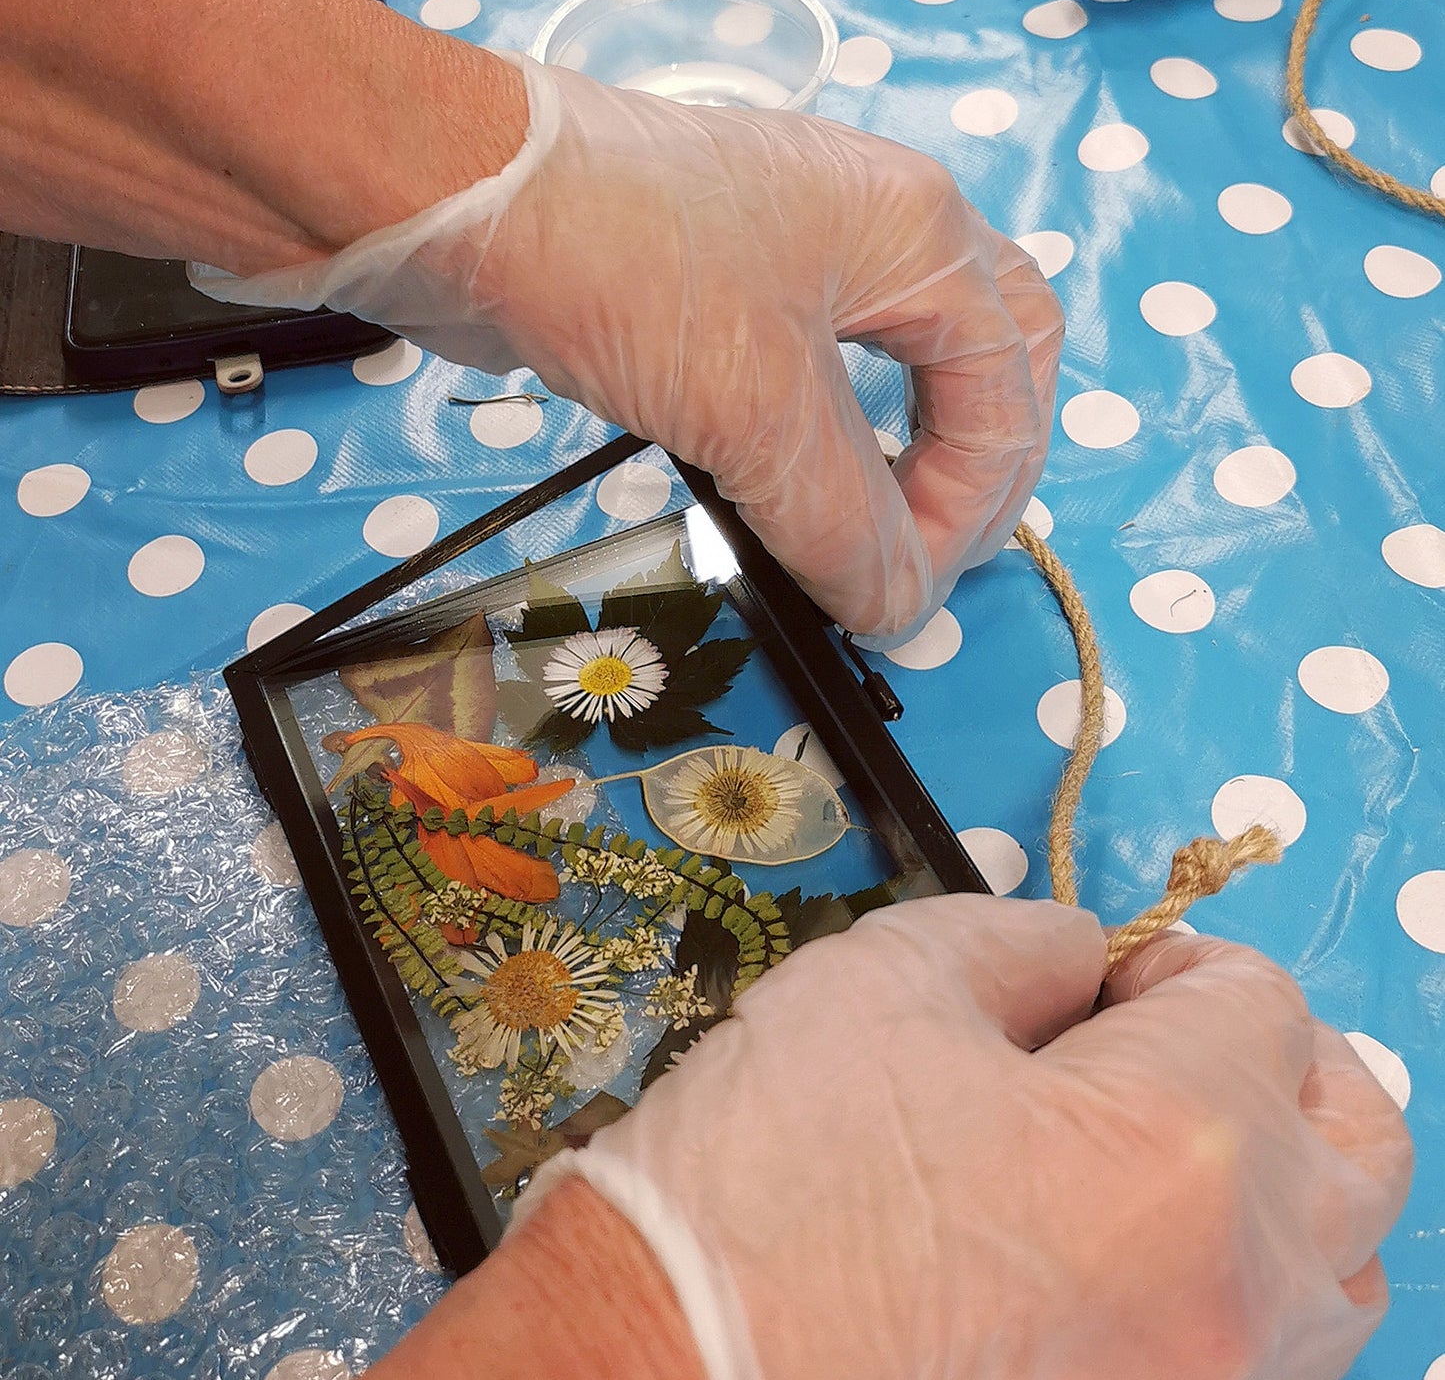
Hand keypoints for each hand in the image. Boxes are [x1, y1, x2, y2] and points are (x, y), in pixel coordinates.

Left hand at [192, 56, 1062, 645]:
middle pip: (987, 357)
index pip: (1001, 395)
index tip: (900, 596)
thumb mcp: (756, 408)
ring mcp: (805, 247)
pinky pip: (823, 370)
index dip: (969, 512)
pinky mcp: (734, 282)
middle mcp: (880, 228)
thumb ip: (844, 523)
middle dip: (977, 465)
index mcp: (921, 232)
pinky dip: (834, 441)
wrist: (454, 197)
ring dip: (909, 454)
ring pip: (906, 363)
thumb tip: (898, 608)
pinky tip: (802, 487)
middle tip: (936, 552)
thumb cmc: (618, 264)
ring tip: (883, 533)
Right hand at [517, 896, 1410, 1379]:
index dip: (1174, 958)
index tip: (1105, 971)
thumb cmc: (772, 1172)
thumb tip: (1080, 957)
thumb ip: (1024, 939)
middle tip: (1165, 1034)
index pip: (1259, 1002)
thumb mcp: (888, 979)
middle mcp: (1235, 1293)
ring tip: (1148, 1143)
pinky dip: (1232, 1280)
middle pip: (1358, 1139)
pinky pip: (1262, 1358)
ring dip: (1273, 1177)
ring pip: (1335, 1268)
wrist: (672, 1364)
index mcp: (1181, 1149)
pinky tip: (1119, 1250)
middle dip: (1275, 1056)